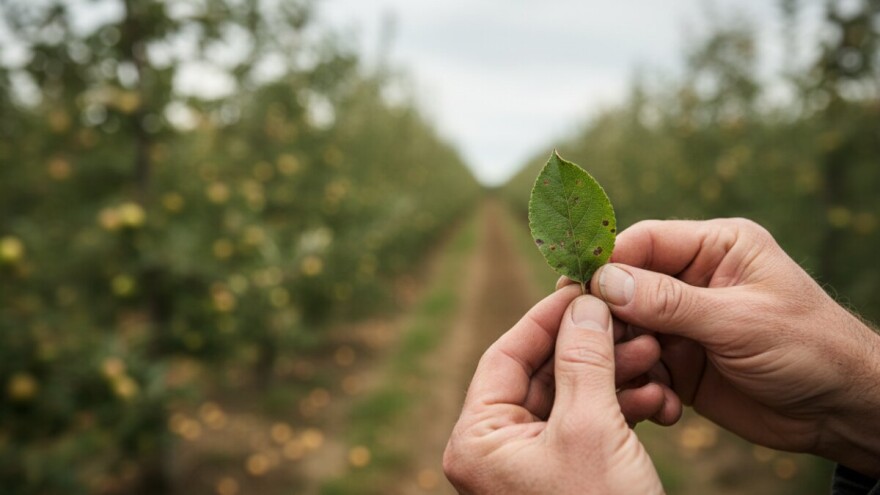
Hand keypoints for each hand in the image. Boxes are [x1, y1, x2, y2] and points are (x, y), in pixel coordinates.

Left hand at [443, 286, 663, 493]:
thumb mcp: (591, 429)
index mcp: (477, 441)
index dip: (547, 318)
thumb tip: (583, 302)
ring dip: (614, 377)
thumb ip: (584, 358)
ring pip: (571, 398)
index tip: (584, 288)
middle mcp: (495, 451)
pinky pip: (588, 426)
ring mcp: (530, 465)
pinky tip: (655, 400)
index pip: (505, 356)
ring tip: (654, 360)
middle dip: (592, 348)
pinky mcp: (564, 475)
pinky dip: (620, 409)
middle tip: (633, 325)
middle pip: (542, 374)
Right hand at [585, 218, 879, 476]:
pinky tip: (658, 401)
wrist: (841, 411)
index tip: (574, 284)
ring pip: (628, 328)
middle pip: (627, 285)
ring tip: (629, 375)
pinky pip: (642, 364)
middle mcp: (694, 279)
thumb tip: (604, 280)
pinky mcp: (681, 361)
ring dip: (623, 352)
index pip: (645, 241)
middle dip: (607, 313)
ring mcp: (685, 322)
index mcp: (716, 248)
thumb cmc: (809, 348)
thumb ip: (670, 301)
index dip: (607, 260)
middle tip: (585, 337)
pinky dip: (640, 382)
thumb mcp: (739, 320)